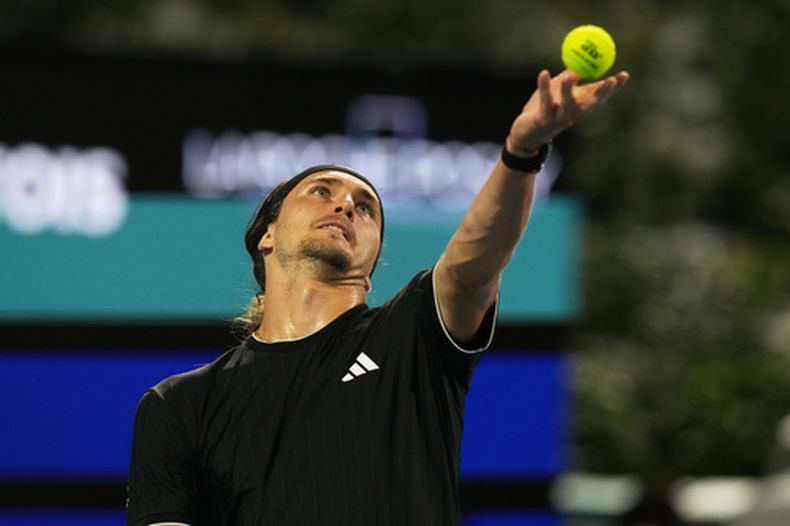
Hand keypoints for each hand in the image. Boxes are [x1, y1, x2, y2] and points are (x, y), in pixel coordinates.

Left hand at [507, 69, 629, 151]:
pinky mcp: (544, 119)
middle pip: (592, 104)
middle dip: (603, 93)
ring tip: (568, 77)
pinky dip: (544, 86)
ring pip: (567, 104)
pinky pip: (545, 100)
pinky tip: (543, 73)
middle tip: (611, 80)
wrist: (527, 132)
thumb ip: (572, 76)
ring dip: (568, 91)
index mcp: (580, 107)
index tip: (625, 75)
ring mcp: (560, 118)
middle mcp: (574, 114)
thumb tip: (583, 58)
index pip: (601, 97)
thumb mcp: (561, 90)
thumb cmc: (546, 108)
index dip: (614, 88)